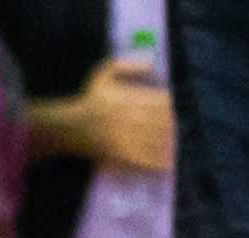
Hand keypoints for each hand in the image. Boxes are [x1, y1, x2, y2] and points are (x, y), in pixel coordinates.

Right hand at [72, 56, 173, 173]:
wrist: (69, 127)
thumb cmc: (89, 99)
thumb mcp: (103, 73)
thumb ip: (127, 64)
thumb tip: (152, 62)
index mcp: (128, 98)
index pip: (160, 101)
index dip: (172, 105)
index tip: (176, 108)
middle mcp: (129, 117)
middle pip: (162, 121)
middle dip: (173, 125)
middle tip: (180, 128)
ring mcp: (125, 137)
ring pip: (156, 141)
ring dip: (170, 144)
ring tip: (177, 145)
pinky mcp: (120, 154)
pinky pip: (144, 159)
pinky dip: (158, 162)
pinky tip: (168, 163)